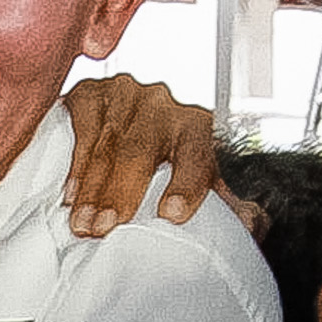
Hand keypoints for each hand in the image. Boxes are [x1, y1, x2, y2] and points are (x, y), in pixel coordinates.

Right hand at [63, 73, 221, 237]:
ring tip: (83, 224)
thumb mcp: (204, 184)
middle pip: (141, 150)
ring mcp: (125, 95)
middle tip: (106, 229)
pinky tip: (70, 194)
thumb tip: (251, 223)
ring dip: (92, 189)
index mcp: (196, 127)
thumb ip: (230, 207)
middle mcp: (162, 105)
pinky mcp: (92, 93)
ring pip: (107, 145)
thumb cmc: (170, 165)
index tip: (171, 214)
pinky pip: (82, 127)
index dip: (185, 183)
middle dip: (121, 193)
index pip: (195, 153)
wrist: (134, 125)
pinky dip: (75, 165)